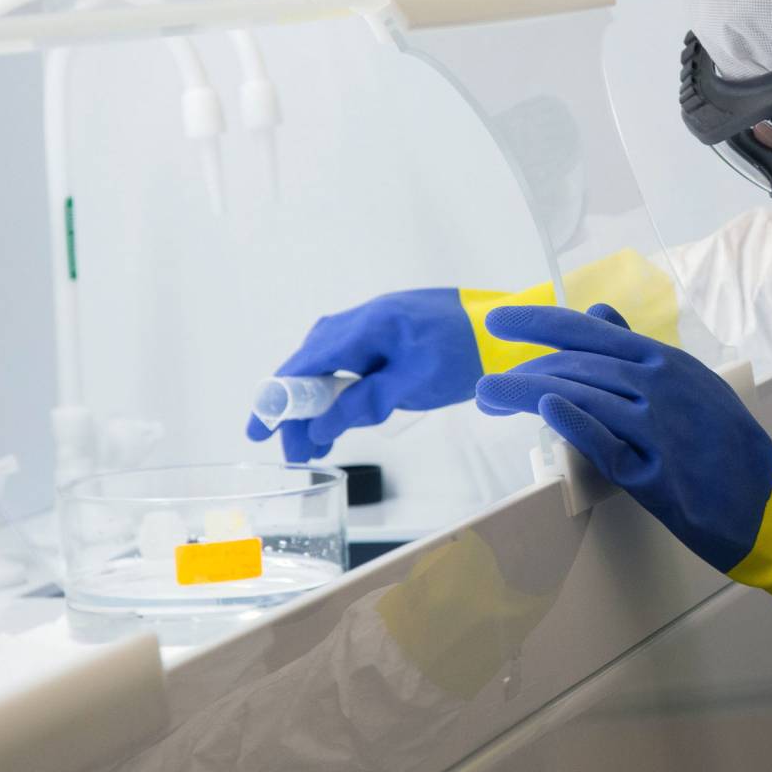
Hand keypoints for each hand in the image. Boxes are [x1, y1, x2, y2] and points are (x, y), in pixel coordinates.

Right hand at [254, 289, 485, 461]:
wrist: (512, 331)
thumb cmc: (468, 352)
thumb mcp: (414, 382)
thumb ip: (365, 402)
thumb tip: (320, 425)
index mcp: (368, 325)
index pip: (307, 363)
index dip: (278, 397)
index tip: (260, 429)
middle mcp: (366, 320)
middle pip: (314, 366)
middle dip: (300, 411)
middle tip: (296, 451)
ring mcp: (380, 326)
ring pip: (333, 367)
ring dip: (321, 405)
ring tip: (316, 445)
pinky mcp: (394, 337)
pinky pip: (355, 365)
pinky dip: (343, 393)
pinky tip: (341, 418)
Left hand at [472, 304, 771, 573]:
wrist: (767, 505)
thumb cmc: (724, 444)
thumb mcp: (690, 382)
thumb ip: (639, 352)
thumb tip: (596, 315)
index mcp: (666, 363)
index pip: (590, 332)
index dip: (538, 324)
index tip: (498, 323)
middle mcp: (660, 387)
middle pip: (576, 367)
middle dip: (521, 372)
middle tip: (486, 388)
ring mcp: (658, 431)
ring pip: (582, 398)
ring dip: (526, 395)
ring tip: (491, 400)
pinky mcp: (654, 477)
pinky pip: (607, 444)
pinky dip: (576, 423)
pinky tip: (546, 411)